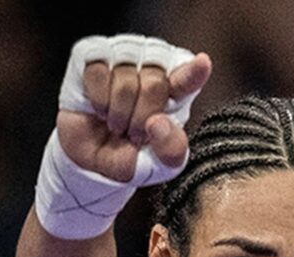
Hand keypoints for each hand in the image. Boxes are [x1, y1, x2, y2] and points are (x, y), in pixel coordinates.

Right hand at [57, 39, 211, 181]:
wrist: (91, 160)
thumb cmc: (129, 155)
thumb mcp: (157, 165)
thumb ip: (170, 150)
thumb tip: (158, 122)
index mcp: (176, 89)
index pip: (188, 77)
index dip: (193, 72)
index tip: (202, 64)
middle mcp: (152, 66)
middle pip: (155, 84)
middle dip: (141, 119)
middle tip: (133, 135)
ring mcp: (124, 56)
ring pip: (125, 79)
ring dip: (118, 113)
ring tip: (116, 125)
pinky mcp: (94, 54)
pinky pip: (99, 71)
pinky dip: (99, 98)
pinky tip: (100, 109)